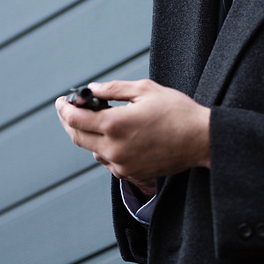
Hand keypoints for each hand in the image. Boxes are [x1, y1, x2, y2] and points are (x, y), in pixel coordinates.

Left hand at [55, 79, 210, 192]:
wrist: (201, 140)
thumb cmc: (177, 111)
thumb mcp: (145, 90)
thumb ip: (114, 89)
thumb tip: (91, 89)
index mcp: (115, 125)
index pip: (74, 119)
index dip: (63, 108)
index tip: (62, 100)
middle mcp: (114, 149)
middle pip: (77, 137)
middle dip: (69, 121)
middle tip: (69, 109)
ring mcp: (122, 165)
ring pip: (92, 150)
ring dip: (88, 135)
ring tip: (96, 120)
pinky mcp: (131, 174)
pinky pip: (108, 161)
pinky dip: (104, 148)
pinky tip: (115, 136)